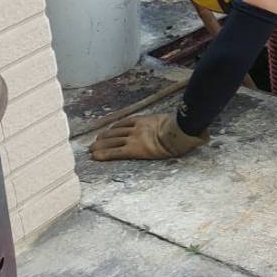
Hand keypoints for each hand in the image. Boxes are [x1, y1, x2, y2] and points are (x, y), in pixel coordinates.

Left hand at [90, 113, 207, 160]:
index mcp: (144, 120)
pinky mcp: (133, 150)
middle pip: (115, 132)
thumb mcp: (170, 121)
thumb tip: (184, 128)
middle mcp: (136, 128)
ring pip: (112, 141)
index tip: (107, 131)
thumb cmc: (178, 128)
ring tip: (92, 149)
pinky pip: (115, 152)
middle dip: (103, 137)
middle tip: (93, 142)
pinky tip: (97, 156)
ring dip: (100, 145)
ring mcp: (133, 138)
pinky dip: (105, 154)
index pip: (125, 123)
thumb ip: (167, 124)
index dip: (114, 128)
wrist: (179, 133)